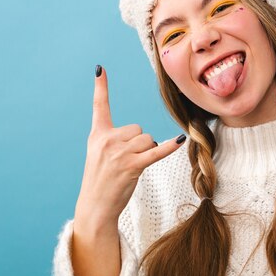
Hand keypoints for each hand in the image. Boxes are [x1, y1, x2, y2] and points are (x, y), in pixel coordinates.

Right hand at [74, 65, 184, 230]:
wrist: (95, 206)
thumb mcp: (99, 155)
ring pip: (148, 140)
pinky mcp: (132, 166)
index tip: (100, 68)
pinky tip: (180, 141)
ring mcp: (120, 153)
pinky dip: (169, 148)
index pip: (99, 106)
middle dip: (139, 143)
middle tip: (126, 161)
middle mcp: (107, 140)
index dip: (100, 87)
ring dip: (147, 152)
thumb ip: (115, 140)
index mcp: (98, 135)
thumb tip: (145, 138)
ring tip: (132, 167)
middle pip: (139, 129)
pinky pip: (156, 152)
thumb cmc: (100, 180)